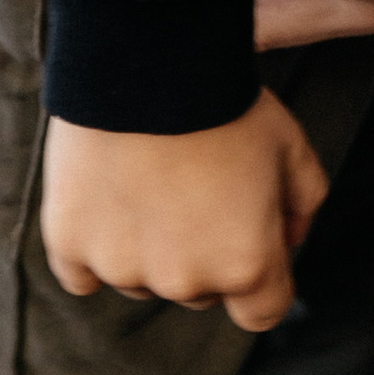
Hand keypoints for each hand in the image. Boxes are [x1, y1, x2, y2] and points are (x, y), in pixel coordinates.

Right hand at [39, 92, 327, 331]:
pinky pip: (82, 272)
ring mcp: (122, 267)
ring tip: (149, 179)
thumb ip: (303, 203)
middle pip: (200, 291)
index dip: (263, 278)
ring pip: (141, 280)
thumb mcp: (293, 147)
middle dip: (204, 255)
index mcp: (246, 265)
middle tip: (197, 189)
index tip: (249, 240)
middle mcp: (183, 281)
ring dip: (148, 249)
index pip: (263, 311)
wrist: (153, 62)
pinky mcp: (70, 245)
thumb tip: (290, 239)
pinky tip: (107, 198)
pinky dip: (94, 246)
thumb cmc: (229, 105)